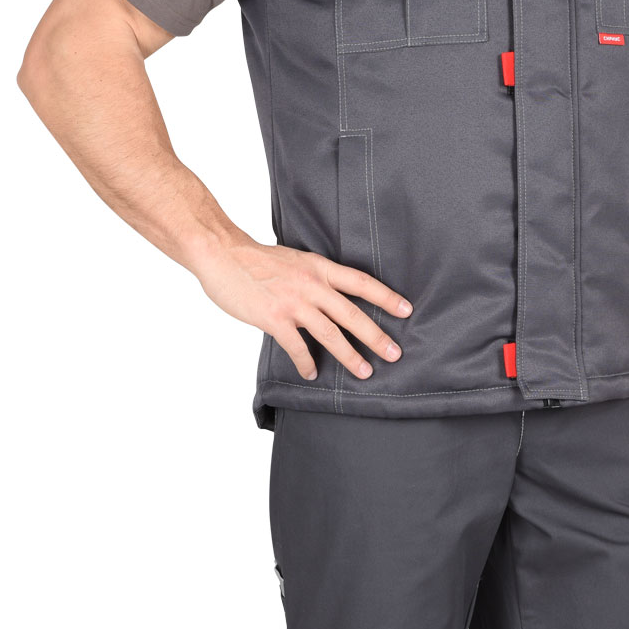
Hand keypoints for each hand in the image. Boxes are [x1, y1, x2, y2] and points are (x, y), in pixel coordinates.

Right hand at [195, 238, 412, 380]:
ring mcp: (293, 302)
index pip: (361, 282)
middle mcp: (311, 285)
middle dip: (376, 336)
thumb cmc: (255, 259)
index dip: (386, 296)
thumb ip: (314, 276)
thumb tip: (329, 296)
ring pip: (330, 334)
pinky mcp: (273, 318)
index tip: (406, 310)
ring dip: (350, 356)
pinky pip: (297, 347)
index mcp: (318, 267)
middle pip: (352, 313)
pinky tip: (312, 373)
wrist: (222, 254)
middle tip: (395, 353)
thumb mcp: (295, 259)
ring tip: (365, 372)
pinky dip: (306, 363)